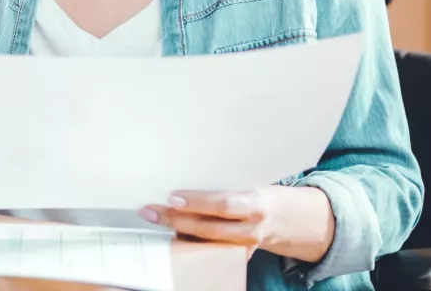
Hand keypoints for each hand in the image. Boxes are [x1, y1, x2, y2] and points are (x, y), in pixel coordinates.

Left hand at [141, 189, 276, 257]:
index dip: (197, 203)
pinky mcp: (236, 258)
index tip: (172, 197)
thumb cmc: (257, 194)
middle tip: (151, 211)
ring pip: (205, 243)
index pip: (223, 204)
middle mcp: (251, 228)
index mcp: (255, 203)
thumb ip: (223, 184)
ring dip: (177, 232)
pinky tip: (171, 232)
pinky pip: (208, 251)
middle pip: (209, 228)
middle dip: (176, 220)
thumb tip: (185, 172)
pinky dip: (188, 242)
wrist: (279, 218)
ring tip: (155, 219)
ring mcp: (243, 247)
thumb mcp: (248, 184)